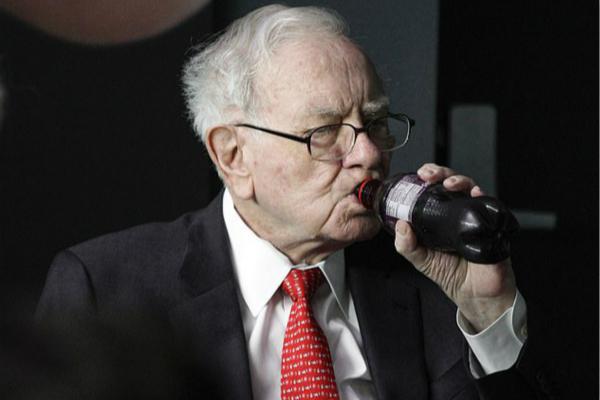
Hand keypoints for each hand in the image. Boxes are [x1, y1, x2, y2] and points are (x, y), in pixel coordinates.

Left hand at [394, 163, 516, 331]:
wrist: (476, 295)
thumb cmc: (452, 274)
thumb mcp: (422, 259)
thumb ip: (408, 245)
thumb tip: (400, 226)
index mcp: (440, 216)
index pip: (434, 189)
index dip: (428, 178)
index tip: (418, 175)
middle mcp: (459, 212)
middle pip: (453, 182)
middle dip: (441, 172)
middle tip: (429, 175)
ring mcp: (477, 216)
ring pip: (471, 188)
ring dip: (460, 181)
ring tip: (449, 184)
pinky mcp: (493, 225)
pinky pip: (491, 206)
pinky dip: (484, 197)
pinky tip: (476, 194)